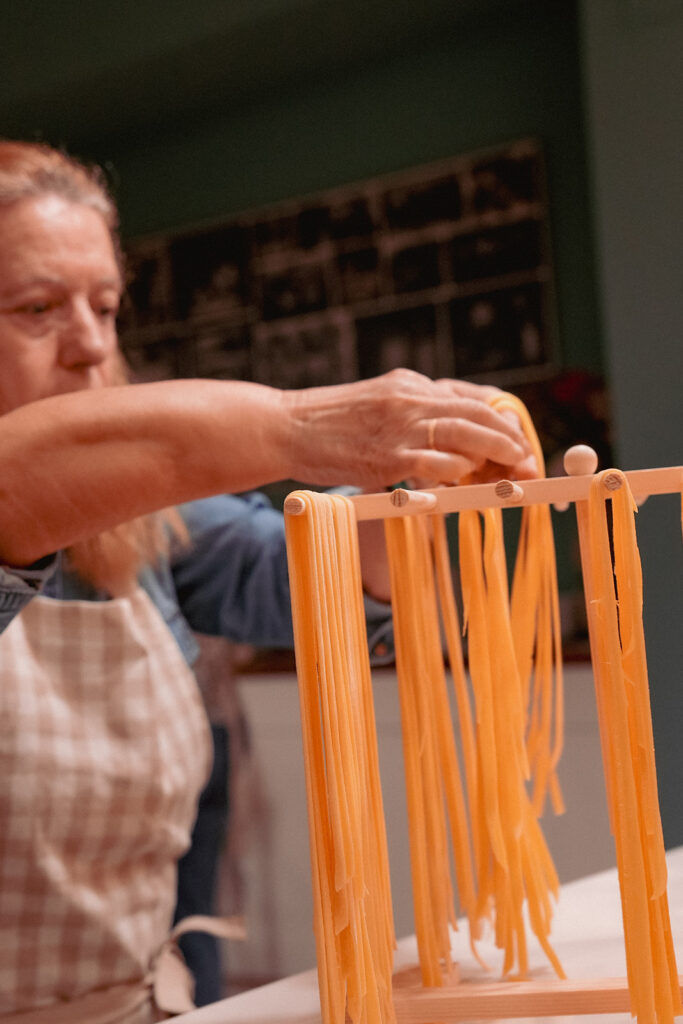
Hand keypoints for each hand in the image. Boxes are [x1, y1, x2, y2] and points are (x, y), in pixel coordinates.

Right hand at [283, 369, 533, 488]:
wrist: (286, 426)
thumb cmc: (331, 425)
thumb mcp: (380, 405)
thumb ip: (414, 415)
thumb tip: (453, 444)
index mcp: (412, 385)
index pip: (473, 397)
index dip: (504, 420)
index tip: (520, 441)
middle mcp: (411, 398)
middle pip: (478, 413)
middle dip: (510, 438)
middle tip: (530, 460)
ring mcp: (400, 425)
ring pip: (465, 433)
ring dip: (497, 452)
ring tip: (516, 470)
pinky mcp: (387, 455)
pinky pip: (435, 462)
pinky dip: (458, 471)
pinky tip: (468, 480)